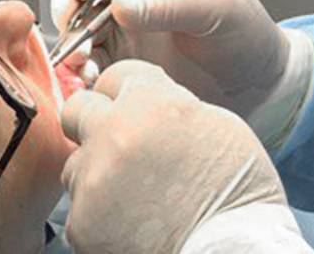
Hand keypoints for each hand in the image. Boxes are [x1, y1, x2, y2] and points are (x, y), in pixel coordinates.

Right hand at [51, 0, 290, 117]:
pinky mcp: (120, 61)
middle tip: (72, 23)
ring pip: (77, 25)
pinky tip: (91, 79)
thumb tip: (121, 4)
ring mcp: (122, 28)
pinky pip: (87, 61)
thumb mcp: (215, 8)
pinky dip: (80, 69)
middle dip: (68, 2)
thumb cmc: (246, 31)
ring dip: (71, 41)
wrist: (257, 85)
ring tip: (83, 60)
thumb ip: (168, 5)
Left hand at [61, 60, 289, 253]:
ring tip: (138, 196)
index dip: (125, 93)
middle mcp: (114, 133)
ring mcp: (93, 179)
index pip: (114, 76)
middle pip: (78, 110)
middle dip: (95, 123)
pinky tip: (134, 223)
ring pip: (76, 163)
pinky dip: (100, 215)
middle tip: (120, 146)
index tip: (133, 110)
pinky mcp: (81, 222)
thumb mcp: (216, 126)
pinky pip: (80, 208)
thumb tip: (145, 99)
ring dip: (97, 173)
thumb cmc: (237, 192)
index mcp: (150, 102)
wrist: (231, 250)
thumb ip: (169, 103)